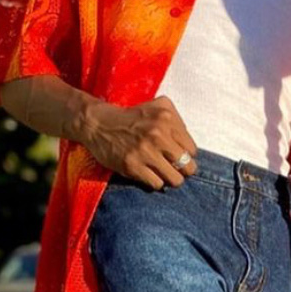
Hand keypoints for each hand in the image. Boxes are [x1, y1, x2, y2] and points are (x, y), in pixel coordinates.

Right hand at [79, 96, 198, 189]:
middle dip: (182, 170)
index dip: (185, 154)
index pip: (192, 150)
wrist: (99, 124)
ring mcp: (145, 151)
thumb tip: (190, 147)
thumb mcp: (158, 107)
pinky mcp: (132, 166)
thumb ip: (177, 122)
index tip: (175, 154)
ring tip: (162, 172)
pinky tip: (148, 173)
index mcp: (166, 118)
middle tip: (173, 168)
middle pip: (188, 167)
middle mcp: (157, 134)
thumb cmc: (132, 117)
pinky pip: (157, 184)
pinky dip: (155, 182)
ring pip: (175, 179)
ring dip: (170, 179)